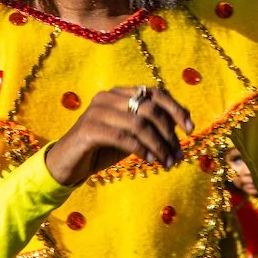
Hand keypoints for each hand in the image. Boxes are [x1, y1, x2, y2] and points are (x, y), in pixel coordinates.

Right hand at [45, 87, 192, 185]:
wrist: (67, 164)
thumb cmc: (102, 148)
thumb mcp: (131, 135)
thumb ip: (152, 126)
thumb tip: (184, 123)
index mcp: (120, 93)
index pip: (154, 92)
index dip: (175, 108)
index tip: (190, 129)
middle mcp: (108, 97)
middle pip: (149, 108)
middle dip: (168, 134)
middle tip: (178, 155)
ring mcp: (96, 111)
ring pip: (138, 124)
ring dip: (158, 145)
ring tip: (167, 162)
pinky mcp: (88, 129)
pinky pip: (123, 137)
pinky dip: (140, 149)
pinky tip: (149, 161)